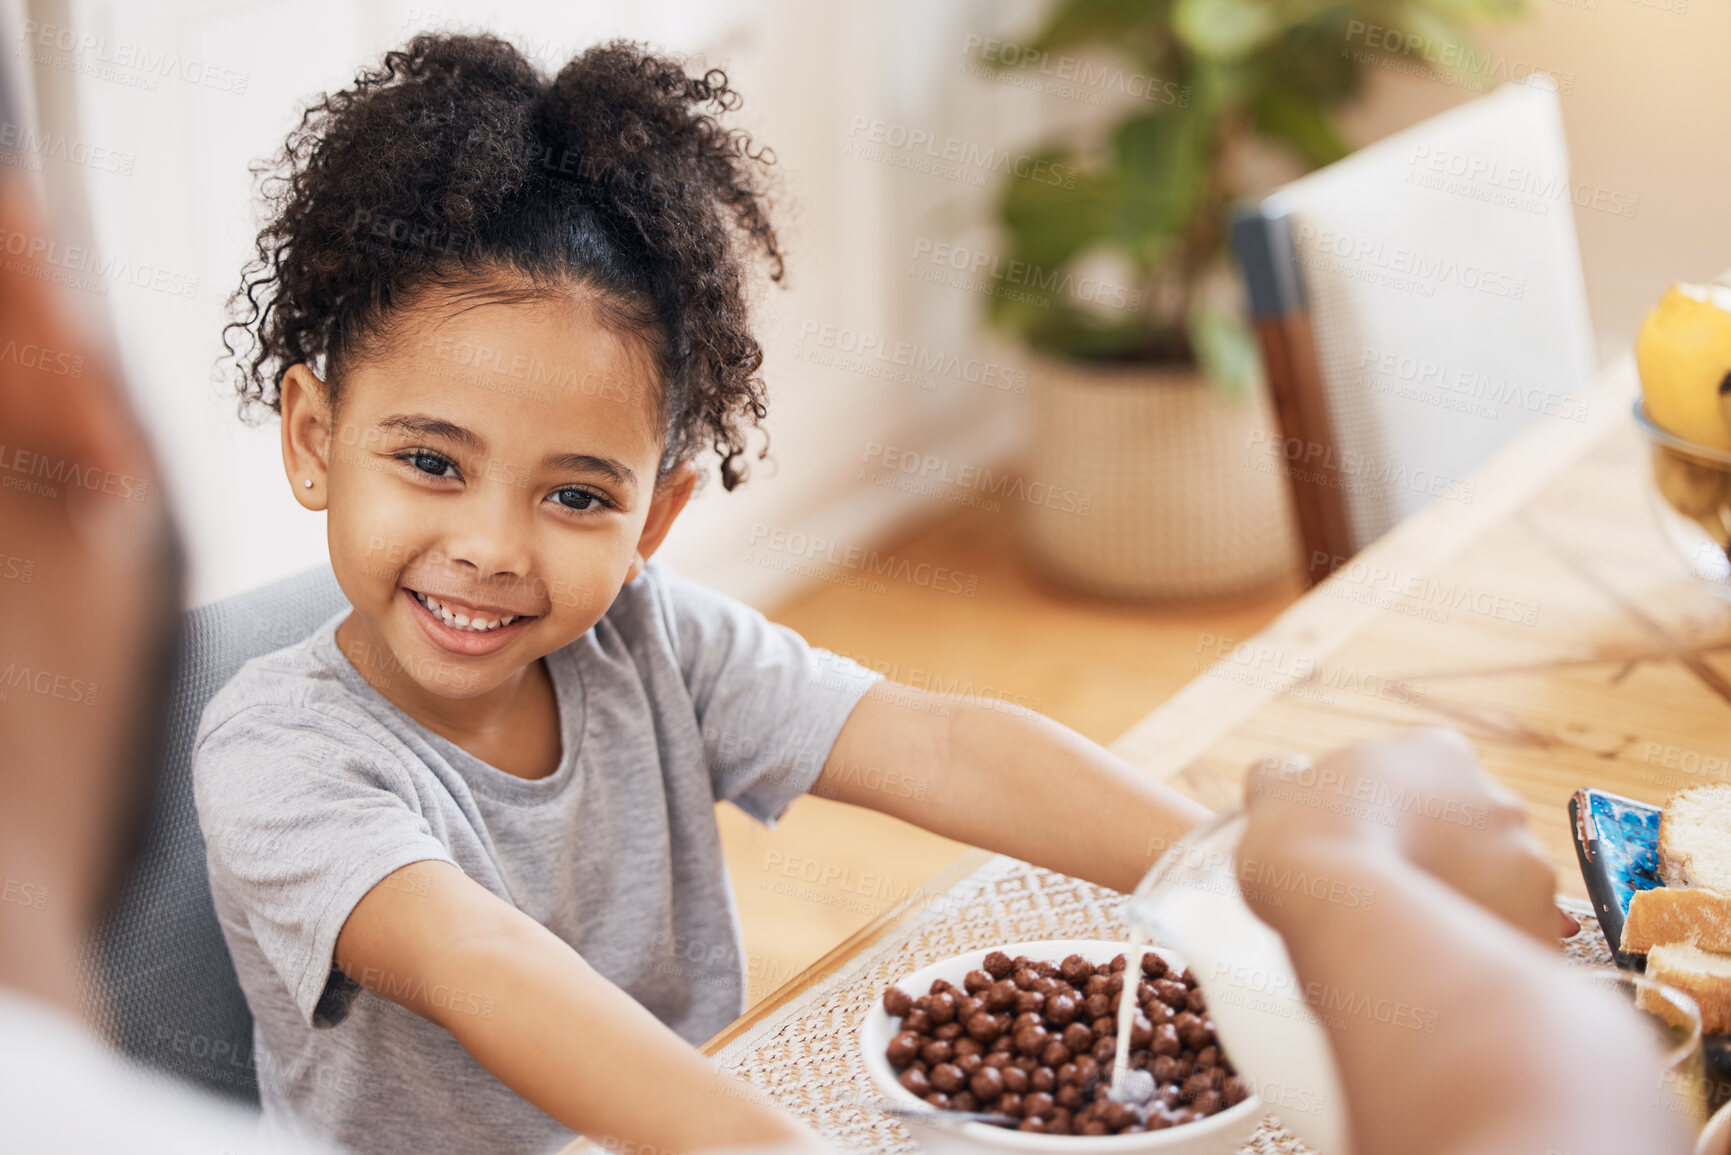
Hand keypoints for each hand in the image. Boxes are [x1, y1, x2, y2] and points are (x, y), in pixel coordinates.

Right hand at [1238, 728, 1574, 942]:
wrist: (1345, 904)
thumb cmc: (1306, 841)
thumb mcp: (1277, 791)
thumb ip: (1288, 777)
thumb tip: (1285, 776)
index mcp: (1438, 753)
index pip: (1431, 778)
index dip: (1399, 814)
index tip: (1374, 843)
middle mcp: (1496, 797)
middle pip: (1471, 831)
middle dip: (1442, 859)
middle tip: (1392, 893)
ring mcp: (1527, 858)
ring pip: (1501, 884)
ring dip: (1469, 903)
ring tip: (1414, 935)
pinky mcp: (1540, 919)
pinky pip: (1517, 936)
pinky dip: (1487, 948)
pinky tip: (1443, 960)